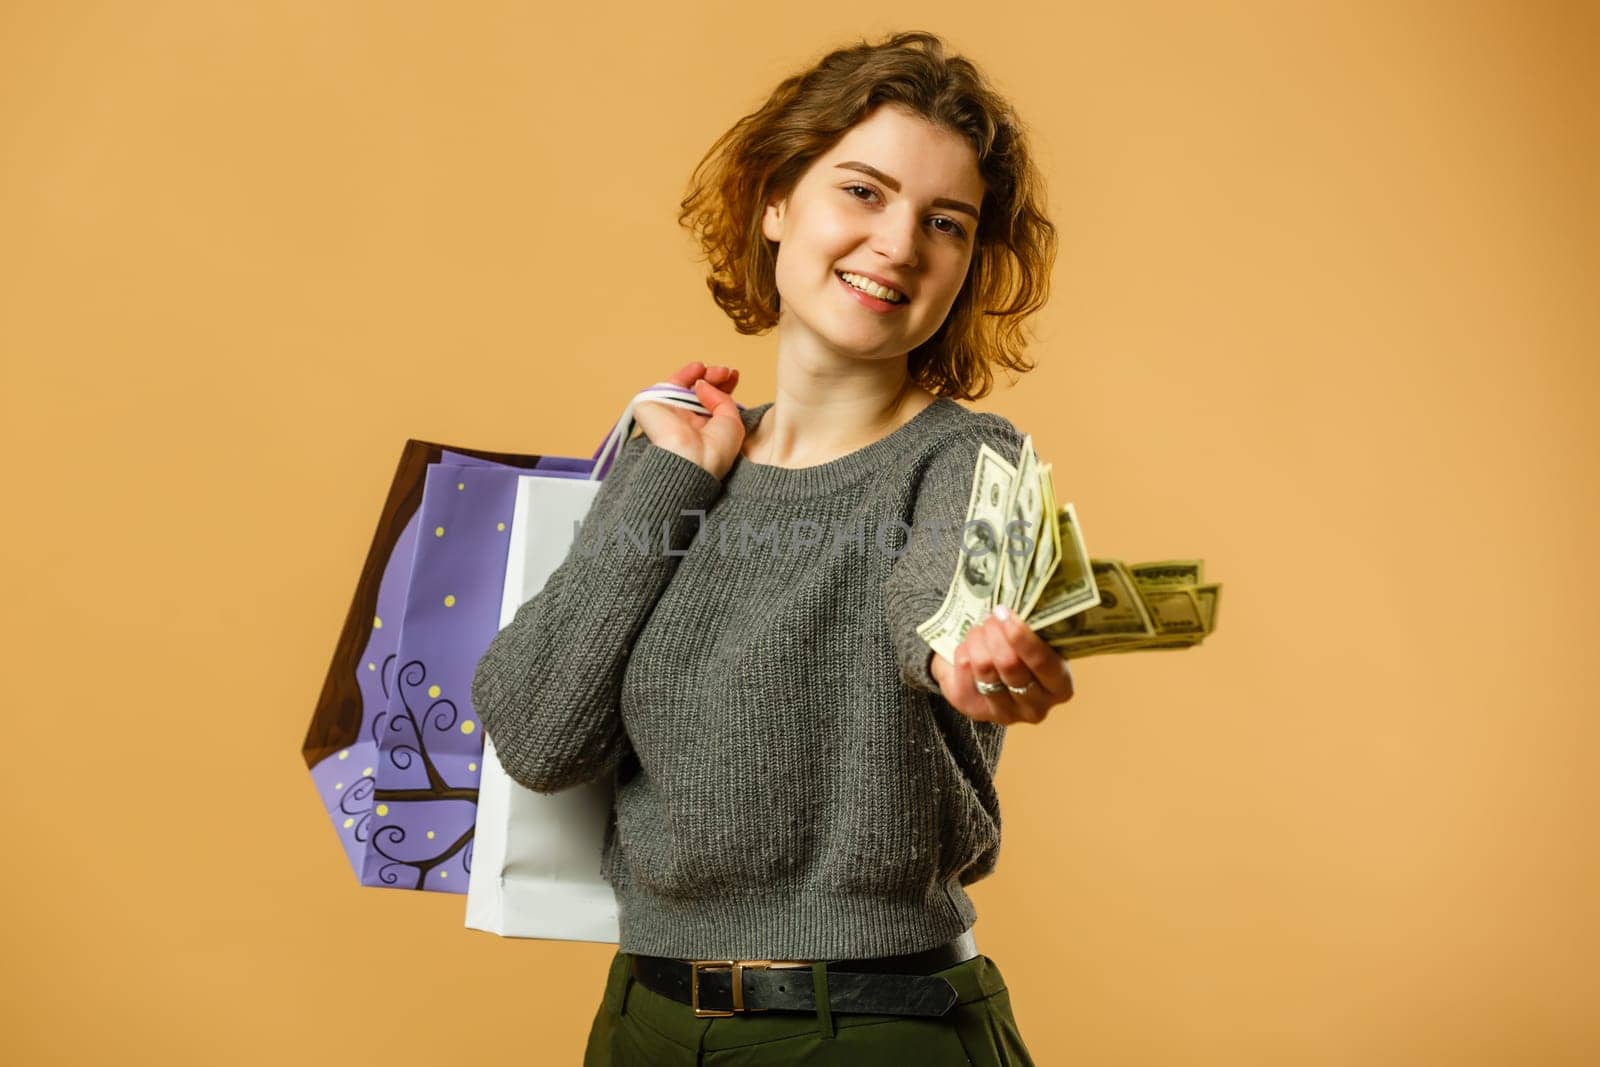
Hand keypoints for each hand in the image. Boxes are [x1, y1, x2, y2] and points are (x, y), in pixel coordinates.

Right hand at [632, 361, 744, 479]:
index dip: (723, 387)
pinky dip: (684, 374)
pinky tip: (698, 368)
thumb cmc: (714, 451)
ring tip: (717, 371)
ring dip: (702, 374)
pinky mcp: (653, 406)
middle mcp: (686, 423)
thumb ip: (722, 399)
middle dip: (714, 379)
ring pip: (685, 386)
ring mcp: (670, 414)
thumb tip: (702, 384)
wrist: (690, 460)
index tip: (734, 374)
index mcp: (704, 432)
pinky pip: (668, 385)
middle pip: (699, 393)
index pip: (713, 404)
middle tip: (726, 373)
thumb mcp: (733, 423)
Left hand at [929, 604, 1074, 723]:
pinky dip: (962, 651)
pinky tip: (968, 646)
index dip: (1021, 636)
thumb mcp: (1035, 639)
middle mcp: (1036, 707)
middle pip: (1010, 665)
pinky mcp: (975, 711)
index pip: (1043, 663)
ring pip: (985, 667)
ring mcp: (1005, 713)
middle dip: (995, 633)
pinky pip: (964, 671)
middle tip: (991, 617)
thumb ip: (1036, 627)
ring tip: (979, 629)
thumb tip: (1025, 598)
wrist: (986, 667)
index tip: (1004, 613)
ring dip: (978, 640)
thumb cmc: (1018, 648)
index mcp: (1060, 687)